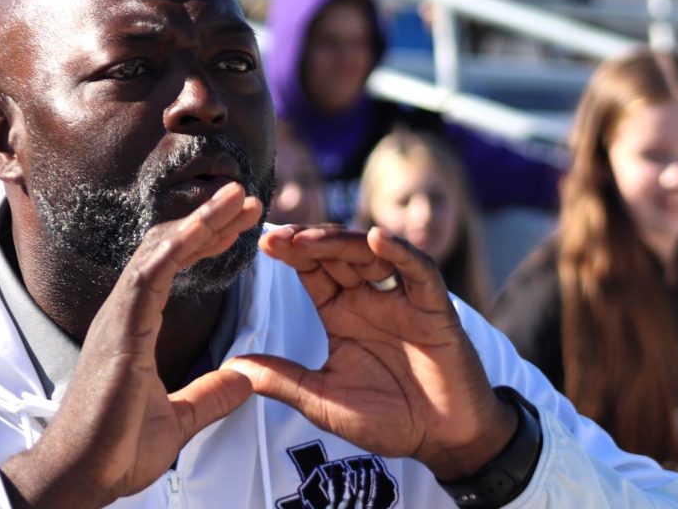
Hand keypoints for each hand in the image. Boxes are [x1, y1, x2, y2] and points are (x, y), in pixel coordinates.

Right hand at [0, 183, 262, 508]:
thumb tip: (244, 381)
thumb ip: (210, 397)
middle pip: (169, 247)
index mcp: (136, 327)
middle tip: (246, 197)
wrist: (80, 479)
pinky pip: (149, 277)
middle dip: (210, 220)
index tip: (238, 223)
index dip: (206, 240)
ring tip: (235, 197)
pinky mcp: (119, 332)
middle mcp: (124, 313)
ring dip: (200, 221)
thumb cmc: (115, 451)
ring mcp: (119, 318)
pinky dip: (175, 248)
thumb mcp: (179, 420)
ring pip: (160, 251)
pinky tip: (200, 227)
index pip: (174, 266)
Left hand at [224, 226, 517, 480]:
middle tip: (279, 237)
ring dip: (342, 242)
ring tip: (312, 239)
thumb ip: (284, 379)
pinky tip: (377, 238)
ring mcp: (403, 299)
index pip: (314, 272)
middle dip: (309, 242)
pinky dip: (400, 251)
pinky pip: (418, 269)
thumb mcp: (324, 400)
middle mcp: (370, 299)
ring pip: (371, 253)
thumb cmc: (388, 420)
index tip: (263, 245)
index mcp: (342, 315)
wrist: (444, 440)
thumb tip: (232, 367)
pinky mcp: (434, 306)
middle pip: (337, 255)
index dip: (291, 255)